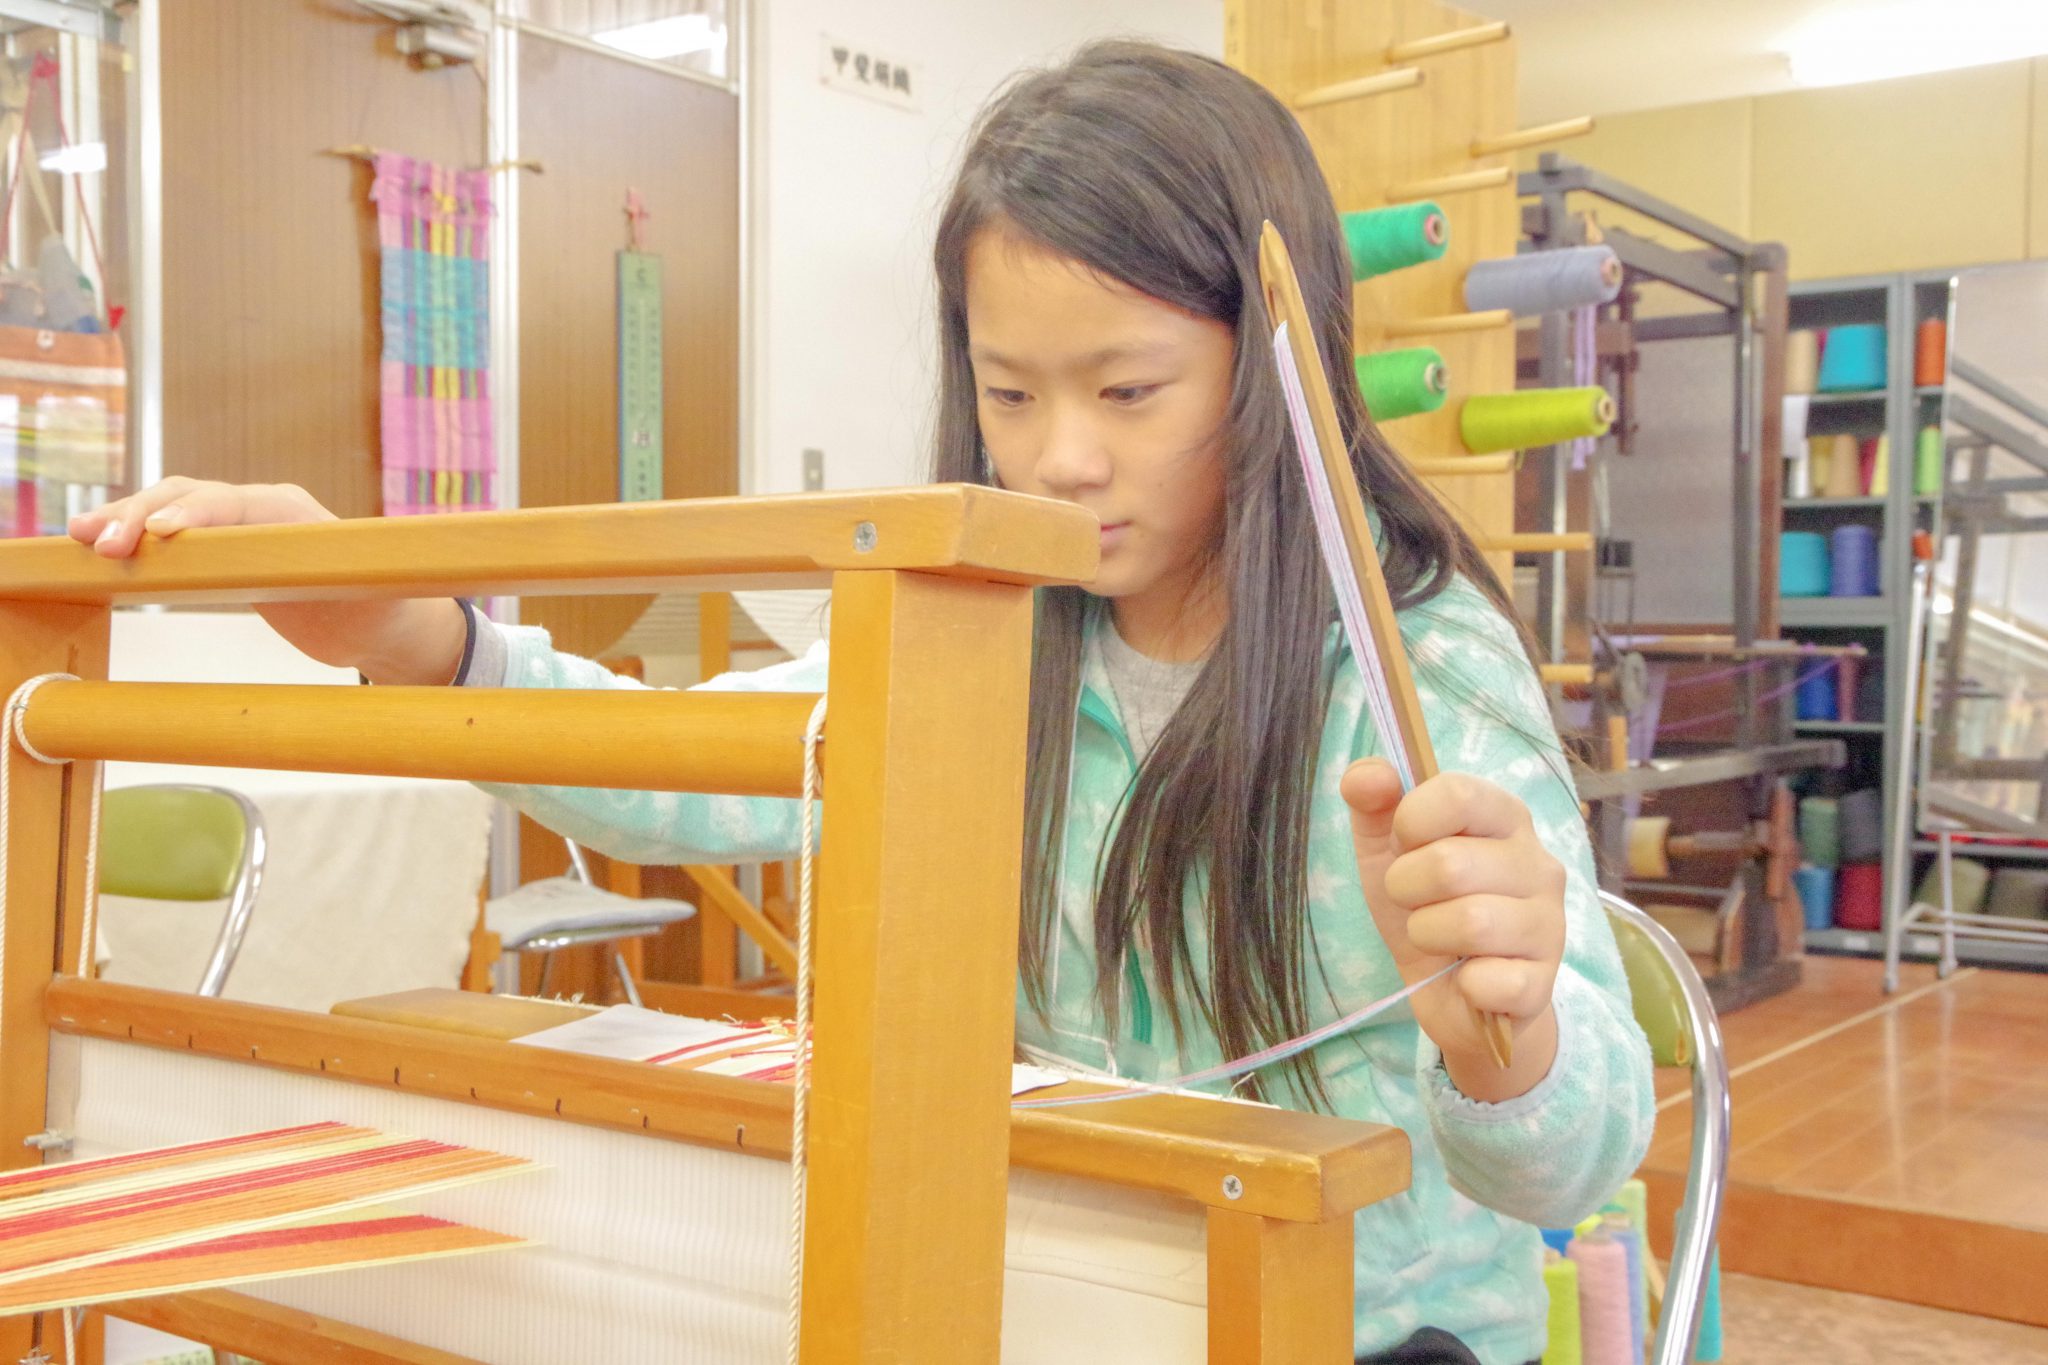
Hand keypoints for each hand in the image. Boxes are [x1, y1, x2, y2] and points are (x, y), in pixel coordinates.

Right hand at [68, 478, 466, 683]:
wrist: (381, 620)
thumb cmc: (384, 606)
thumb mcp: (375, 594)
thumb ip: (353, 579)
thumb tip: (342, 572)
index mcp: (295, 510)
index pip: (236, 501)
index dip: (197, 513)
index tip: (162, 531)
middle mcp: (260, 507)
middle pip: (191, 496)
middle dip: (144, 513)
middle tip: (101, 543)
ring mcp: (236, 523)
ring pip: (170, 508)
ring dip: (126, 519)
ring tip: (80, 538)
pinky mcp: (219, 546)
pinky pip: (168, 533)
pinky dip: (132, 535)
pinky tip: (90, 545)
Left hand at [1341, 758, 1565, 1101]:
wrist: (1451, 993)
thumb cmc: (1425, 907)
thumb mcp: (1386, 851)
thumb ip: (1373, 804)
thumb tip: (1364, 775)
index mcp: (1505, 817)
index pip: (1458, 792)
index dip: (1410, 822)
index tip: (1404, 845)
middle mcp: (1539, 864)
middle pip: (1450, 864)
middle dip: (1406, 889)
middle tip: (1415, 902)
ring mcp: (1550, 925)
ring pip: (1470, 922)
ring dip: (1428, 936)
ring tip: (1438, 939)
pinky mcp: (1542, 983)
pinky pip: (1489, 980)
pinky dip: (1463, 984)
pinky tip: (1469, 978)